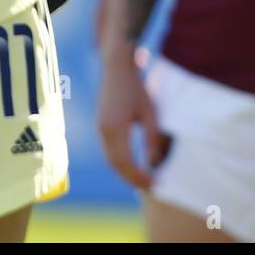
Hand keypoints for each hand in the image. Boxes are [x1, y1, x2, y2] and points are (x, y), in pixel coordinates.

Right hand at [96, 46, 167, 189]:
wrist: (115, 68)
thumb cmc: (135, 87)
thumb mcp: (149, 112)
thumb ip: (152, 138)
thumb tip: (154, 162)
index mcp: (115, 127)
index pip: (126, 162)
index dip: (139, 176)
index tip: (154, 183)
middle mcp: (103, 130)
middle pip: (115, 164)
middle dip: (132, 178)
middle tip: (150, 186)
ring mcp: (100, 128)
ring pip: (110, 159)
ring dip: (125, 172)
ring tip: (143, 179)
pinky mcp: (101, 125)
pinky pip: (108, 150)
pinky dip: (120, 162)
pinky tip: (133, 165)